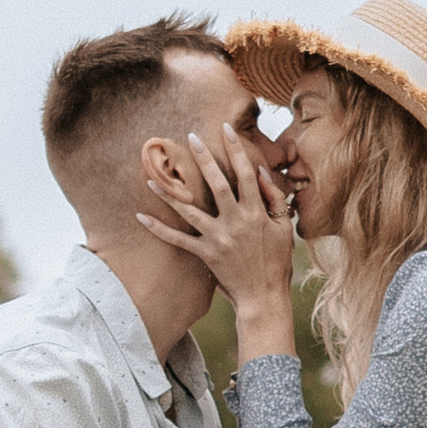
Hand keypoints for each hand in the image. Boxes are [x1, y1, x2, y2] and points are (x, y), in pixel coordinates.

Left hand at [139, 129, 298, 346]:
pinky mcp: (206, 255)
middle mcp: (237, 222)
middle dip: (204, 159)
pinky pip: (179, 240)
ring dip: (171, 193)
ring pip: (192, 210)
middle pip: (218, 184)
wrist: (264, 298)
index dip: (236, 150)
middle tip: (190, 137)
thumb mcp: (284, 229)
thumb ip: (275, 200)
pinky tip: (141, 217)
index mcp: (257, 213)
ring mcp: (220, 238)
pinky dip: (159, 230)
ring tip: (153, 176)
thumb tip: (260, 173)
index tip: (226, 130)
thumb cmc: (277, 263)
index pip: (246, 174)